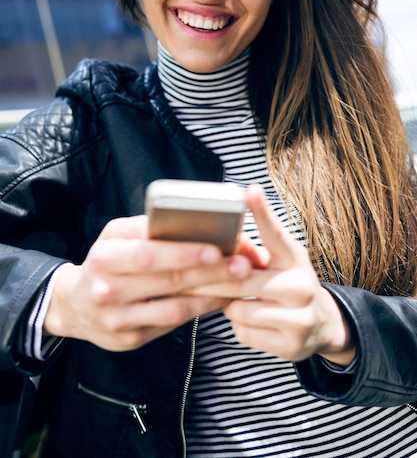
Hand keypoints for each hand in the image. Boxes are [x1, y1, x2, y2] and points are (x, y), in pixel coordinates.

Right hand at [44, 215, 251, 351]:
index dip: (184, 253)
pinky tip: (218, 298)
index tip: (216, 247)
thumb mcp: (117, 236)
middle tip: (241, 265)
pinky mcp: (131, 339)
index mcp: (105, 257)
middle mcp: (108, 291)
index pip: (149, 254)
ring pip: (174, 309)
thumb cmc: (106, 260)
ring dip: (210, 295)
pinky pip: (172, 324)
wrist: (74, 304)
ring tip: (237, 282)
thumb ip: (149, 228)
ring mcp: (118, 320)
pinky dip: (198, 310)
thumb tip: (195, 223)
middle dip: (209, 272)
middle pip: (167, 282)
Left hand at [188, 184, 355, 364]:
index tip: (250, 191)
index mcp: (295, 259)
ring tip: (241, 301)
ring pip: (237, 310)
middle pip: (239, 281)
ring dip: (231, 307)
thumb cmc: (293, 283)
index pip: (273, 232)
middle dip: (214, 281)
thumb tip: (240, 213)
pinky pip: (243, 333)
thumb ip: (258, 241)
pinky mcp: (289, 347)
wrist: (324, 324)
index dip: (261, 211)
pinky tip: (252, 320)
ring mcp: (298, 320)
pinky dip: (240, 327)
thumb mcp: (283, 258)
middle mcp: (300, 287)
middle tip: (197, 278)